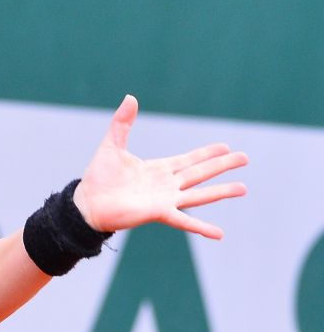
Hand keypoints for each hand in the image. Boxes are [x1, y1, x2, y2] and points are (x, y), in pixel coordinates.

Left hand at [73, 95, 247, 238]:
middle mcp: (166, 185)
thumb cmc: (97, 178)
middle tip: (245, 158)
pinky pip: (185, 221)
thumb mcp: (112, 146)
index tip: (226, 146)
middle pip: (200, 173)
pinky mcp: (159, 213)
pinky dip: (201, 227)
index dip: (207, 153)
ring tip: (244, 189)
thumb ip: (122, 123)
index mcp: (158, 169)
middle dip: (223, 165)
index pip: (189, 159)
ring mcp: (165, 200)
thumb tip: (130, 97)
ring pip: (200, 195)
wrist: (86, 204)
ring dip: (221, 191)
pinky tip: (220, 234)